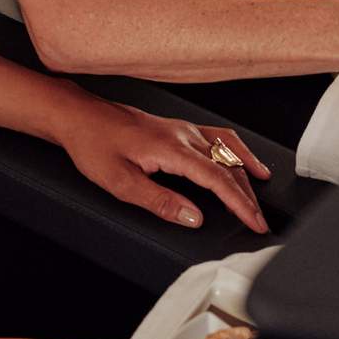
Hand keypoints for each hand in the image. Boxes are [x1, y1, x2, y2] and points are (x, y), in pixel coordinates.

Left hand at [52, 96, 269, 234]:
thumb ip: (160, 201)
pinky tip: (242, 160)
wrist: (79, 117)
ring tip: (259, 194)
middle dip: (248, 195)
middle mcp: (182, 134)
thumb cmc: (94, 146)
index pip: (218, 179)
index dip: (240, 203)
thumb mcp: (121, 183)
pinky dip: (236, 151)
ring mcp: (181, 128)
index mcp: (172, 149)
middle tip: (259, 220)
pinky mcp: (177, 127)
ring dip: (246, 173)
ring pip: (226, 149)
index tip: (255, 222)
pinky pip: (217, 137)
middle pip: (228, 165)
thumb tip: (193, 217)